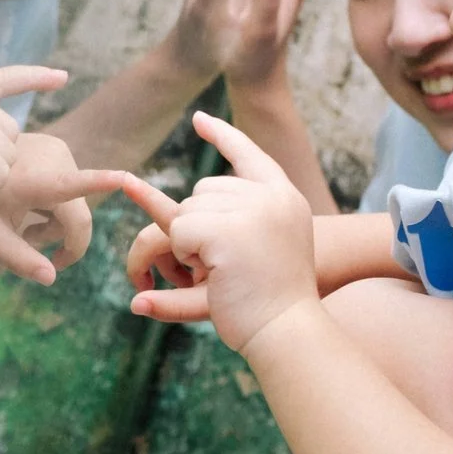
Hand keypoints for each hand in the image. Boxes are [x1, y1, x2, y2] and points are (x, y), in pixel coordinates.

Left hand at [0, 132, 136, 284]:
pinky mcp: (59, 146)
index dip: (102, 183)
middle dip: (58, 236)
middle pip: (76, 215)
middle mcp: (56, 160)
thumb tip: (51, 278)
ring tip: (22, 218)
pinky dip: (53, 201)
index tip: (125, 179)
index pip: (75, 185)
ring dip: (54, 219)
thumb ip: (18, 259)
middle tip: (27, 239)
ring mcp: (59, 150)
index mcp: (38, 180)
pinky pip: (69, 184)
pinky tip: (26, 198)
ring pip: (74, 201)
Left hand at [123, 113, 315, 350]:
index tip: (199, 120)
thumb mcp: (254, 252)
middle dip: (195, 228)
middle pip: (201, 191)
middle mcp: (270, 195)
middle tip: (219, 269)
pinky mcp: (225, 230)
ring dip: (191, 247)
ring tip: (223, 274)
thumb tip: (162, 205)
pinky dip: (184, 257)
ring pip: (186, 211)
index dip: (223, 136)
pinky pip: (178, 231)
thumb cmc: (273, 303)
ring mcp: (251, 209)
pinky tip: (214, 275)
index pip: (248, 154)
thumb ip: (221, 225)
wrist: (290, 333)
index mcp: (283, 197)